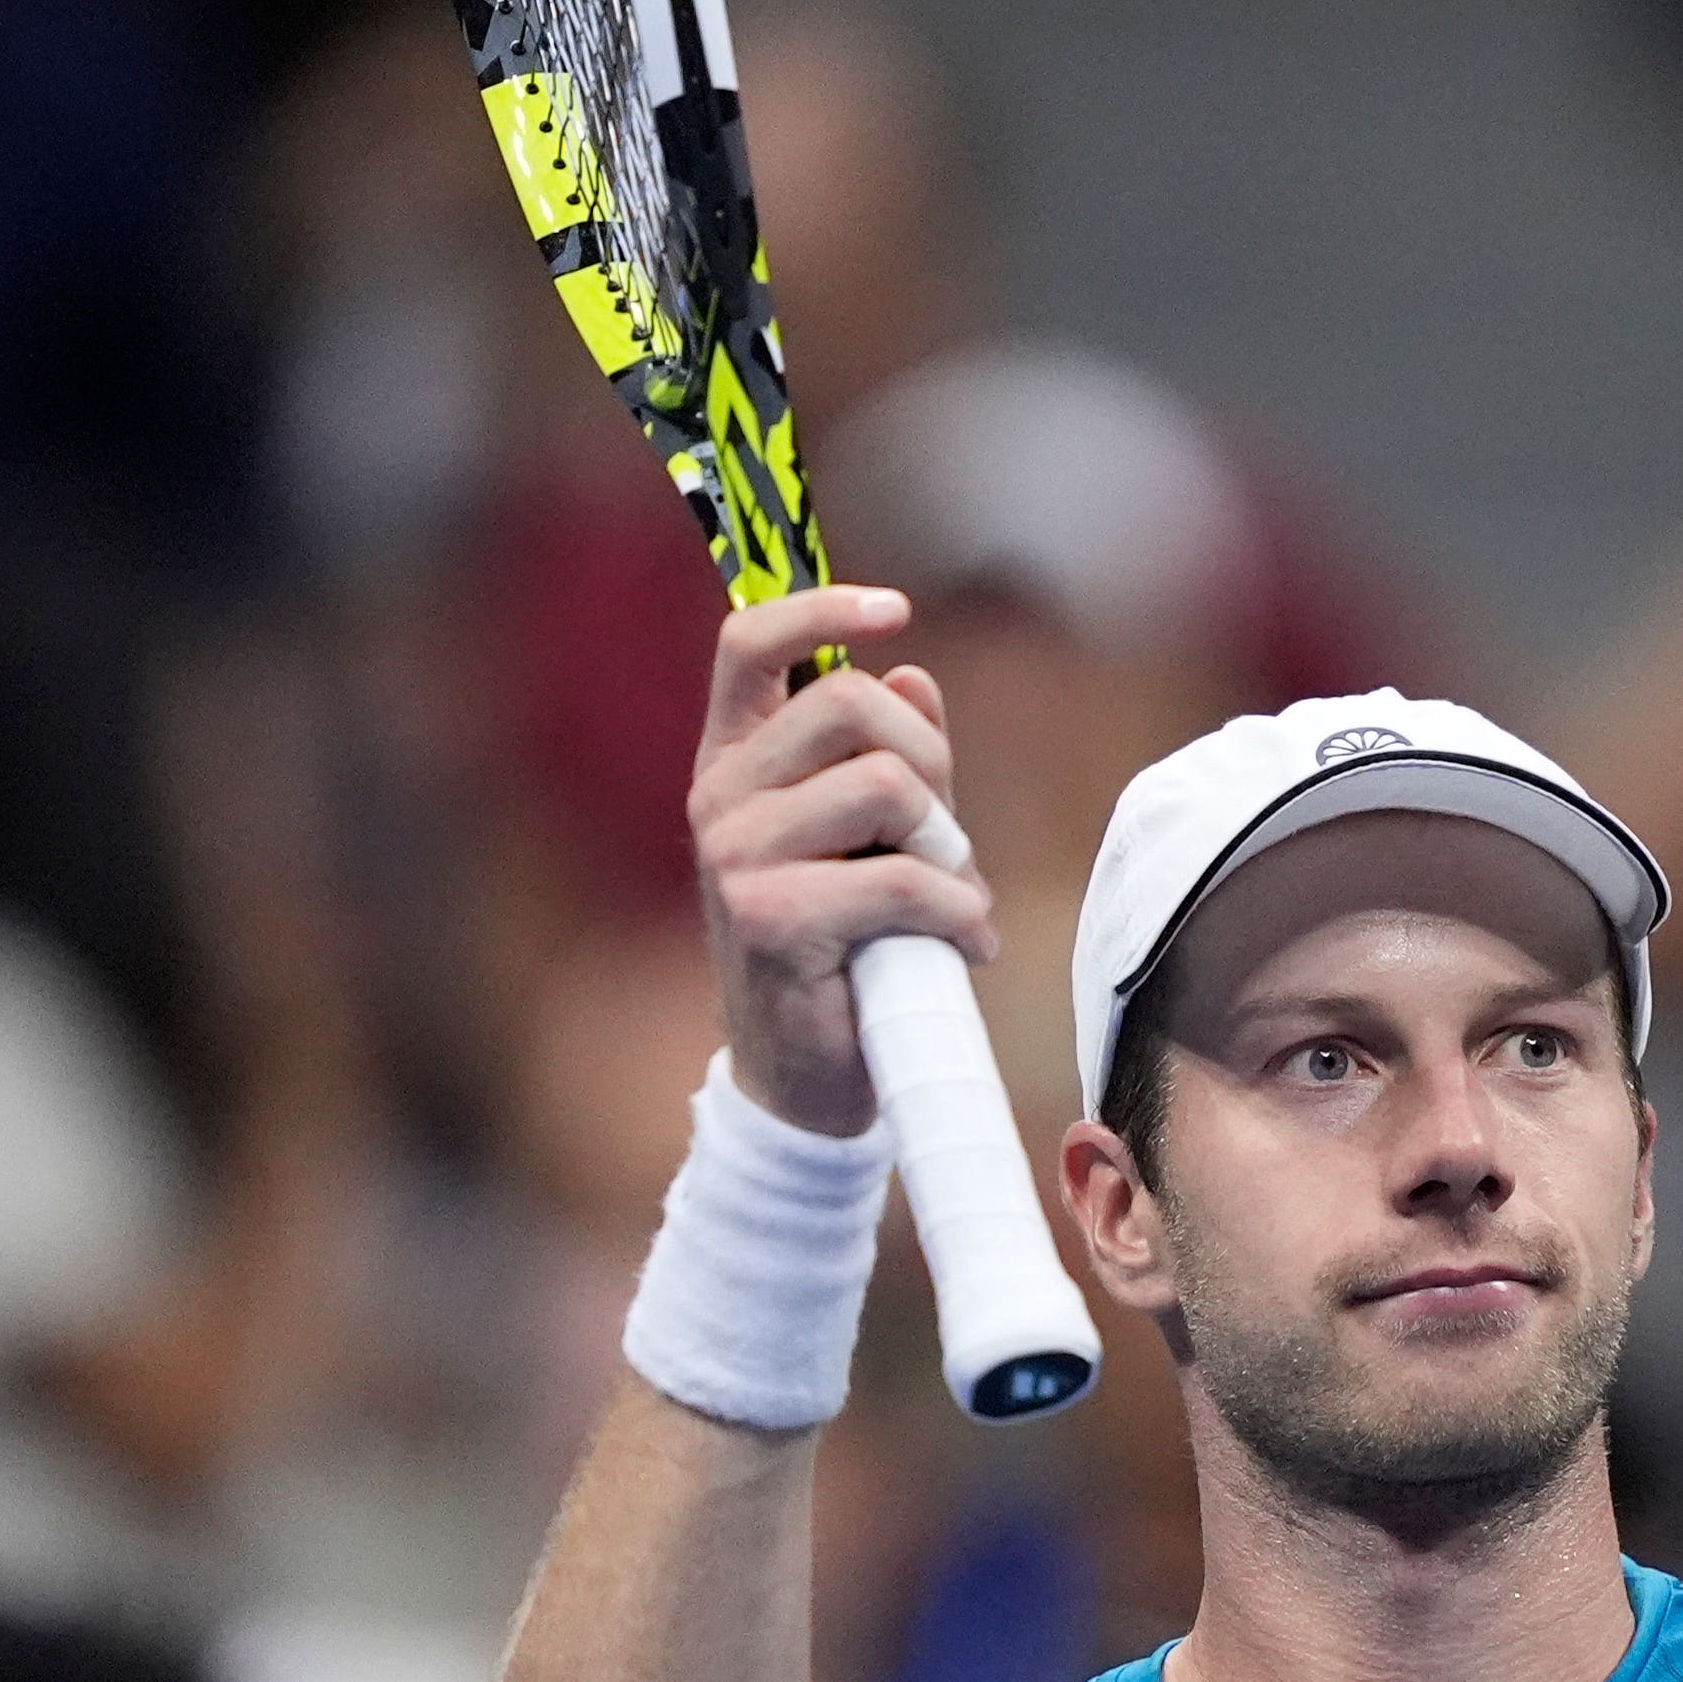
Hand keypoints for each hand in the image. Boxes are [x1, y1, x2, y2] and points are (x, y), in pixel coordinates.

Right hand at [688, 587, 992, 1140]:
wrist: (808, 1077)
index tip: (894, 607)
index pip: (748, 643)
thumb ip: (892, 758)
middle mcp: (720, 798)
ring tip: (949, 898)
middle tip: (944, 835)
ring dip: (947, 846)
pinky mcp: (771, 918)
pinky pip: (904, 878)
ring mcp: (735, 856)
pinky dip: (958, 914)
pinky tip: (962, 947)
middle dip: (929, 759)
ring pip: (886, 786)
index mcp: (734, 761)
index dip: (820, 604)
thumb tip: (915, 674)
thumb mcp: (872, 838)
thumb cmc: (846, 947)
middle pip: (850, 702)